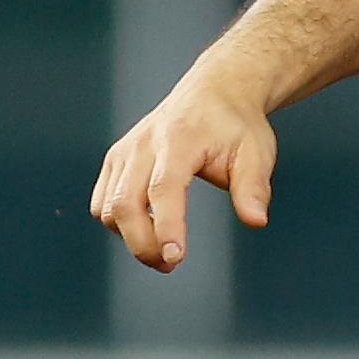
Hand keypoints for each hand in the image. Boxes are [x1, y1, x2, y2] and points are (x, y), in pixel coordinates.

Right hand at [90, 63, 278, 271]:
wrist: (214, 92)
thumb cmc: (235, 126)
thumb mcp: (256, 153)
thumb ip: (253, 188)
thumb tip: (256, 221)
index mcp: (180, 139)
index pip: (164, 188)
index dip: (166, 226)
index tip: (175, 257)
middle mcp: (144, 143)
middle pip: (125, 203)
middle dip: (143, 244)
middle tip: (170, 265)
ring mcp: (125, 151)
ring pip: (107, 207)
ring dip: (129, 238)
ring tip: (163, 251)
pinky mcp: (115, 160)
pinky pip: (102, 202)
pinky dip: (118, 224)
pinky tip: (147, 227)